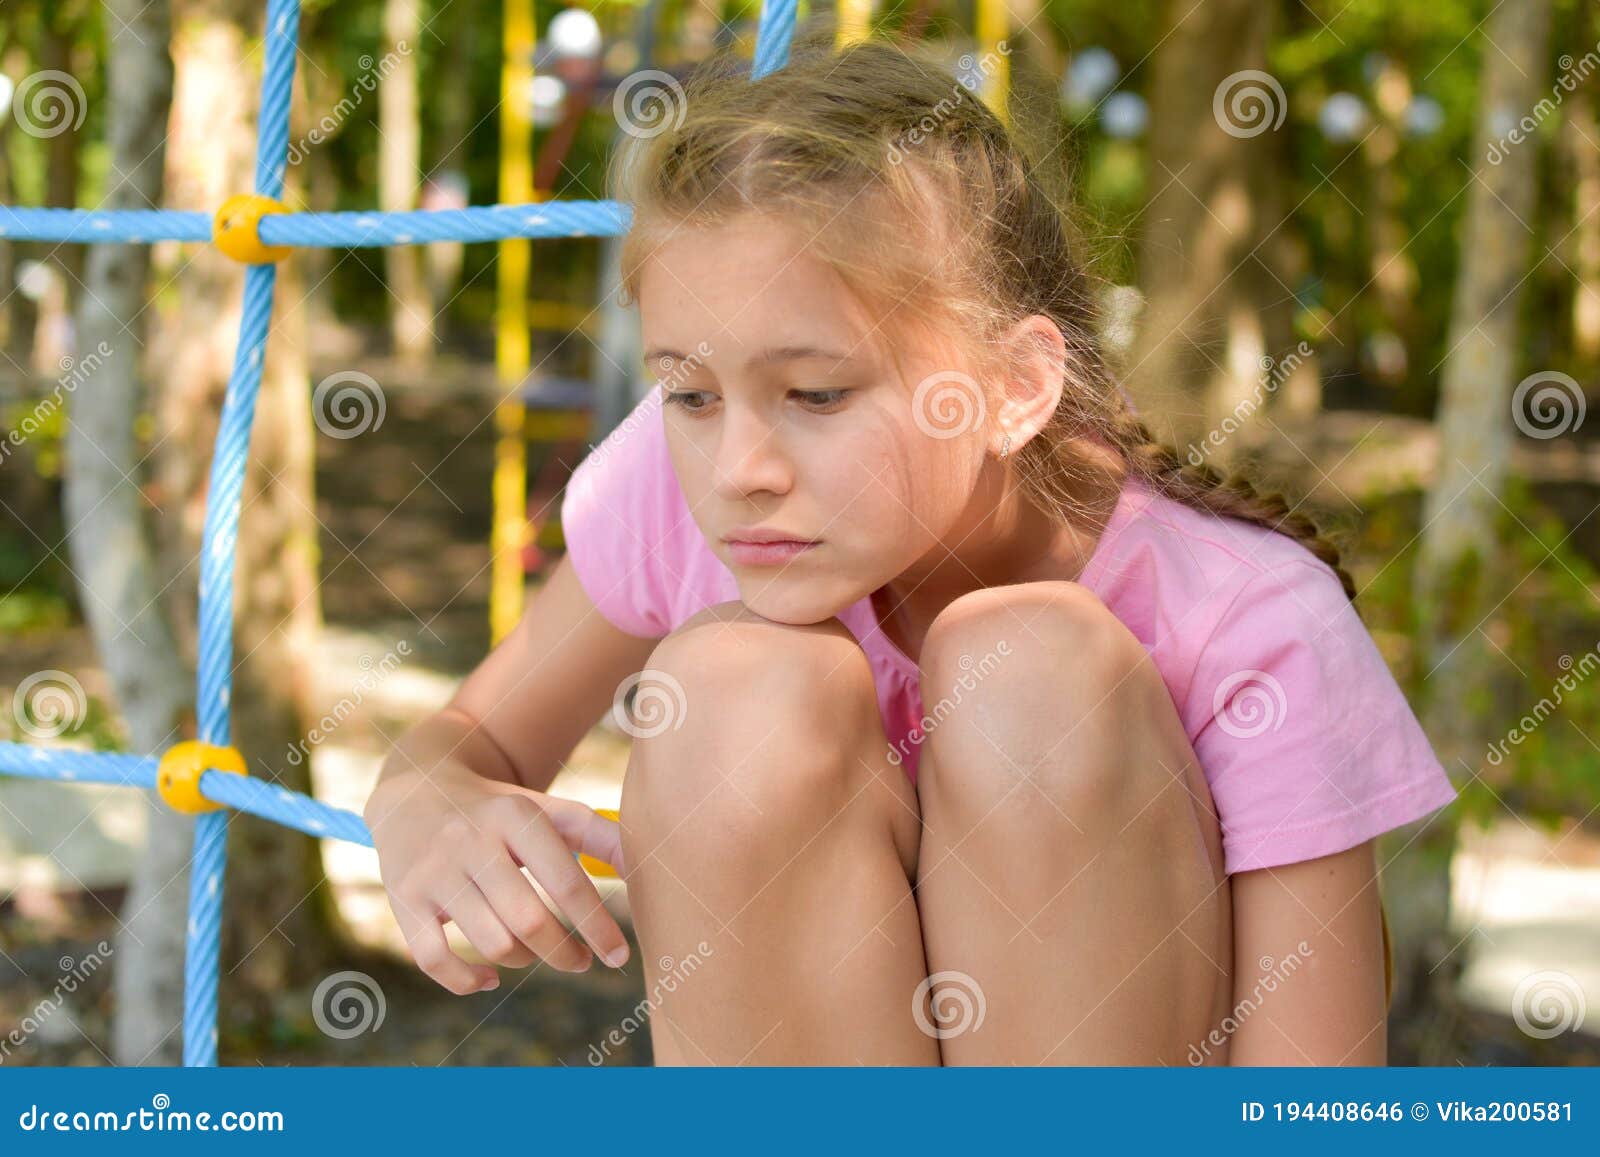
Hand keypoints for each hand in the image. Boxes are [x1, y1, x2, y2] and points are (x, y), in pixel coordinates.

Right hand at [365, 768, 629, 994]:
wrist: (417, 790)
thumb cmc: (501, 811)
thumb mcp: (548, 811)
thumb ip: (599, 836)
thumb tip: (647, 872)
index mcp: (515, 816)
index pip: (565, 880)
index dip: (598, 925)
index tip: (619, 955)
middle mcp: (470, 840)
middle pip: (529, 920)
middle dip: (565, 952)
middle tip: (582, 962)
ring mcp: (432, 872)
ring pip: (490, 942)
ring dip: (524, 961)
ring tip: (536, 952)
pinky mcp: (403, 899)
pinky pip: (435, 960)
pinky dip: (467, 981)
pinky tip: (490, 978)